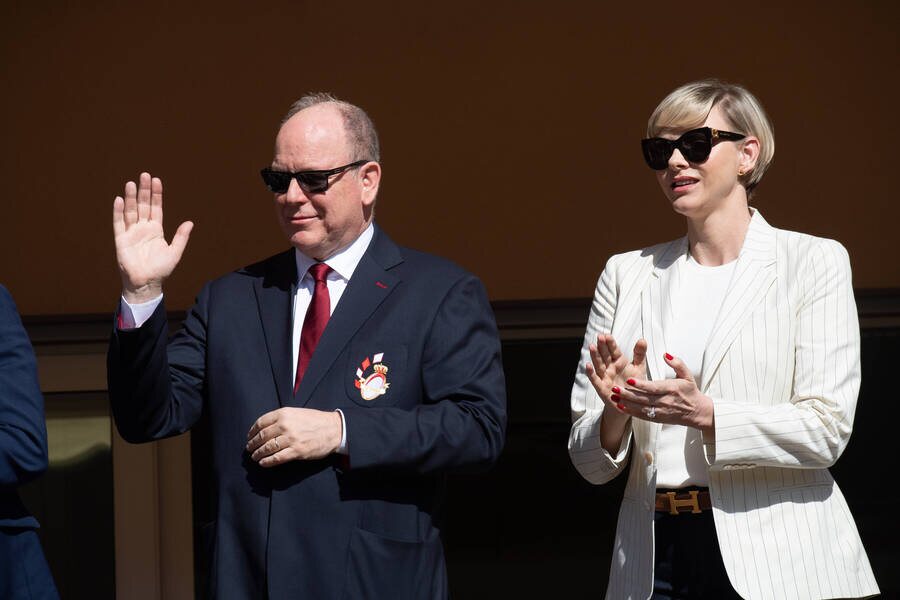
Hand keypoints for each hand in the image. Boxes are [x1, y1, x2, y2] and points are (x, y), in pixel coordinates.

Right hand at [113, 172, 192, 303]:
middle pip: (143, 205)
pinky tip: (119, 200)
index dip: (156, 195)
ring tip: (131, 183)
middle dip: (144, 191)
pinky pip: (119, 223)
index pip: (156, 208)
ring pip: (130, 211)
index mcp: (156, 230)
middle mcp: (143, 228)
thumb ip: (181, 237)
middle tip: (144, 175)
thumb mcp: (174, 252)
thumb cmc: (161, 270)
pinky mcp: (121, 240)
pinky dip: (119, 212)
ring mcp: (131, 233)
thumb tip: (190, 222)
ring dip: (130, 197)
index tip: (156, 180)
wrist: (146, 283)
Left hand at [246, 408, 342, 466]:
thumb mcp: (297, 412)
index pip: (261, 423)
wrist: (334, 429)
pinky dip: (267, 461)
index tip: (249, 436)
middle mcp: (285, 425)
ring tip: (255, 457)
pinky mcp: (297, 451)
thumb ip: (282, 417)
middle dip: (253, 444)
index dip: (252, 431)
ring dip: (258, 454)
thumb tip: (266, 427)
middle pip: (262, 436)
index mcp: (284, 414)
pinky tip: (263, 463)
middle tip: (249, 449)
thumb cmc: (316, 420)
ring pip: (267, 448)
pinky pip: (277, 458)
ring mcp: (291, 439)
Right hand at [586, 334, 647, 415]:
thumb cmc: (634, 385)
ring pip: (598, 365)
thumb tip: (642, 339)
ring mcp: (605, 377)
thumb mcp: (639, 368)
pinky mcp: (602, 388)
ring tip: (592, 346)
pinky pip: (595, 380)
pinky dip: (591, 373)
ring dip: (595, 356)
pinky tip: (587, 365)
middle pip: (605, 355)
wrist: (631, 404)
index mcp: (619, 362)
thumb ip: (640, 354)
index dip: (610, 343)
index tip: (607, 335)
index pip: (614, 350)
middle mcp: (610, 368)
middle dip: (602, 346)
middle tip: (599, 337)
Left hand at [615, 353, 713, 432]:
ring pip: (640, 408)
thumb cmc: (690, 391)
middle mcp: (665, 401)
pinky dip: (630, 412)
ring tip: (613, 396)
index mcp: (671, 389)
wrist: (696, 412)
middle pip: (643, 398)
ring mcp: (660, 411)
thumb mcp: (687, 375)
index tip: (629, 379)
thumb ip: (677, 363)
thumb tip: (666, 354)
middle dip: (628, 394)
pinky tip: (620, 406)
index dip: (641, 384)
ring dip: (626, 403)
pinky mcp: (657, 418)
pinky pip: (641, 415)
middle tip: (615, 388)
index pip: (654, 387)